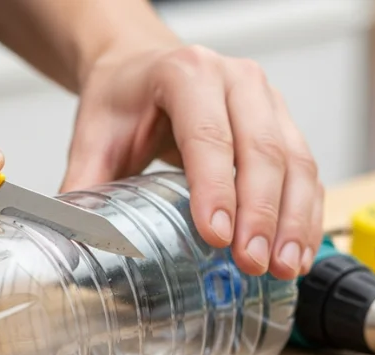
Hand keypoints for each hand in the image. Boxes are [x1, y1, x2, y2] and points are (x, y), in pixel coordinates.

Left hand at [61, 44, 323, 279]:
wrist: (144, 67)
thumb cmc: (124, 99)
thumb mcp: (94, 136)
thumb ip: (82, 186)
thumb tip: (68, 241)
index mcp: (186, 74)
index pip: (208, 135)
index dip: (216, 188)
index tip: (217, 237)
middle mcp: (237, 80)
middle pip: (261, 149)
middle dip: (260, 214)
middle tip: (251, 262)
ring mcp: (268, 102)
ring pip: (295, 161)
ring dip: (293, 220)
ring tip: (282, 268)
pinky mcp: (284, 126)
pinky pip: (306, 171)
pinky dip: (305, 215)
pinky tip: (297, 253)